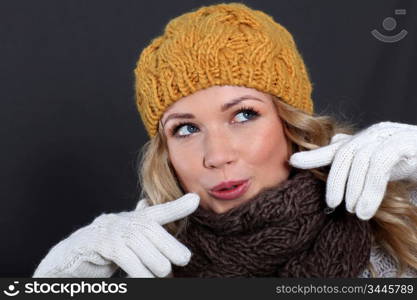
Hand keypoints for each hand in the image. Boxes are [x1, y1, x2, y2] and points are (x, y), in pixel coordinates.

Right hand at [33, 193, 199, 277]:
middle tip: (181, 262)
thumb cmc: (107, 246)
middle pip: (153, 232)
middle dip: (170, 248)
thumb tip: (156, 207)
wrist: (73, 254)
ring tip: (160, 276)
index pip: (159, 212)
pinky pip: (127, 259)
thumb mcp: (131, 236)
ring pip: (142, 248)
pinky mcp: (100, 244)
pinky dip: (138, 273)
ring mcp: (112, 231)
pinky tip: (142, 280)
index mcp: (135, 219)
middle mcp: (125, 220)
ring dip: (154, 267)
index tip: (196, 200)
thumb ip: (146, 227)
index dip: (177, 207)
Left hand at [289, 121, 416, 219]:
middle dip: (336, 180)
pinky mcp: (406, 142)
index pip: (337, 148)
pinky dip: (371, 188)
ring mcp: (392, 135)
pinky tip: (367, 208)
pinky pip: (381, 164)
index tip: (293, 163)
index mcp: (367, 138)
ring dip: (354, 189)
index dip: (315, 156)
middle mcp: (376, 133)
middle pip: (346, 154)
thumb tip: (338, 145)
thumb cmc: (412, 160)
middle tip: (333, 204)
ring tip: (353, 211)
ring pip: (362, 160)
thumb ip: (359, 159)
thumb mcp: (381, 164)